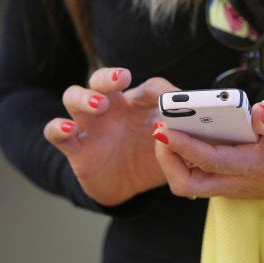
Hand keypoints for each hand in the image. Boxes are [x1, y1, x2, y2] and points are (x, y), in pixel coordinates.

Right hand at [43, 68, 178, 205]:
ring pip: (74, 98)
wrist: (128, 186)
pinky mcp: (76, 146)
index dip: (163, 92)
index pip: (150, 88)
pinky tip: (69, 129)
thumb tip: (206, 132)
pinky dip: (59, 128)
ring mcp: (92, 125)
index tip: (175, 100)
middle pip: (102, 80)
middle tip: (121, 79)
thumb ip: (186, 139)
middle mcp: (113, 108)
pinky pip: (57, 132)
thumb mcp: (173, 149)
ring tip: (99, 104)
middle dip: (109, 77)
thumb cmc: (152, 158)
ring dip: (84, 98)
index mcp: (140, 104)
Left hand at [153, 103, 263, 198]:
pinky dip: (185, 160)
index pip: (208, 160)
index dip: (182, 145)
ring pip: (189, 184)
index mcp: (250, 168)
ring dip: (173, 160)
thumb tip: (256, 112)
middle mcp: (235, 183)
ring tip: (169, 130)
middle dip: (167, 159)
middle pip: (187, 184)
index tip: (163, 128)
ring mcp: (229, 187)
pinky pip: (198, 177)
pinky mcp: (228, 185)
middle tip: (162, 131)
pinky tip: (187, 137)